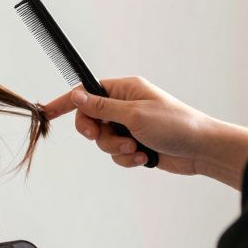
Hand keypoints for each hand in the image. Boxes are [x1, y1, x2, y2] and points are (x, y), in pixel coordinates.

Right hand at [43, 76, 218, 176]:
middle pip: (91, 119)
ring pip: (103, 140)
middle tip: (97, 136)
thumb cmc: (176, 125)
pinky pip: (116, 153)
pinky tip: (144, 158)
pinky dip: (126, 158)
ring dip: (115, 148)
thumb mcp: (134, 114)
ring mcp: (130, 125)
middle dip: (96, 133)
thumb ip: (102, 106)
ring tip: (135, 149)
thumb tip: (76, 95)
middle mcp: (125, 105)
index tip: (46, 112)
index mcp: (125, 89)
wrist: (201, 149)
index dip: (66, 103)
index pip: (87, 92)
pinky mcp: (136, 144)